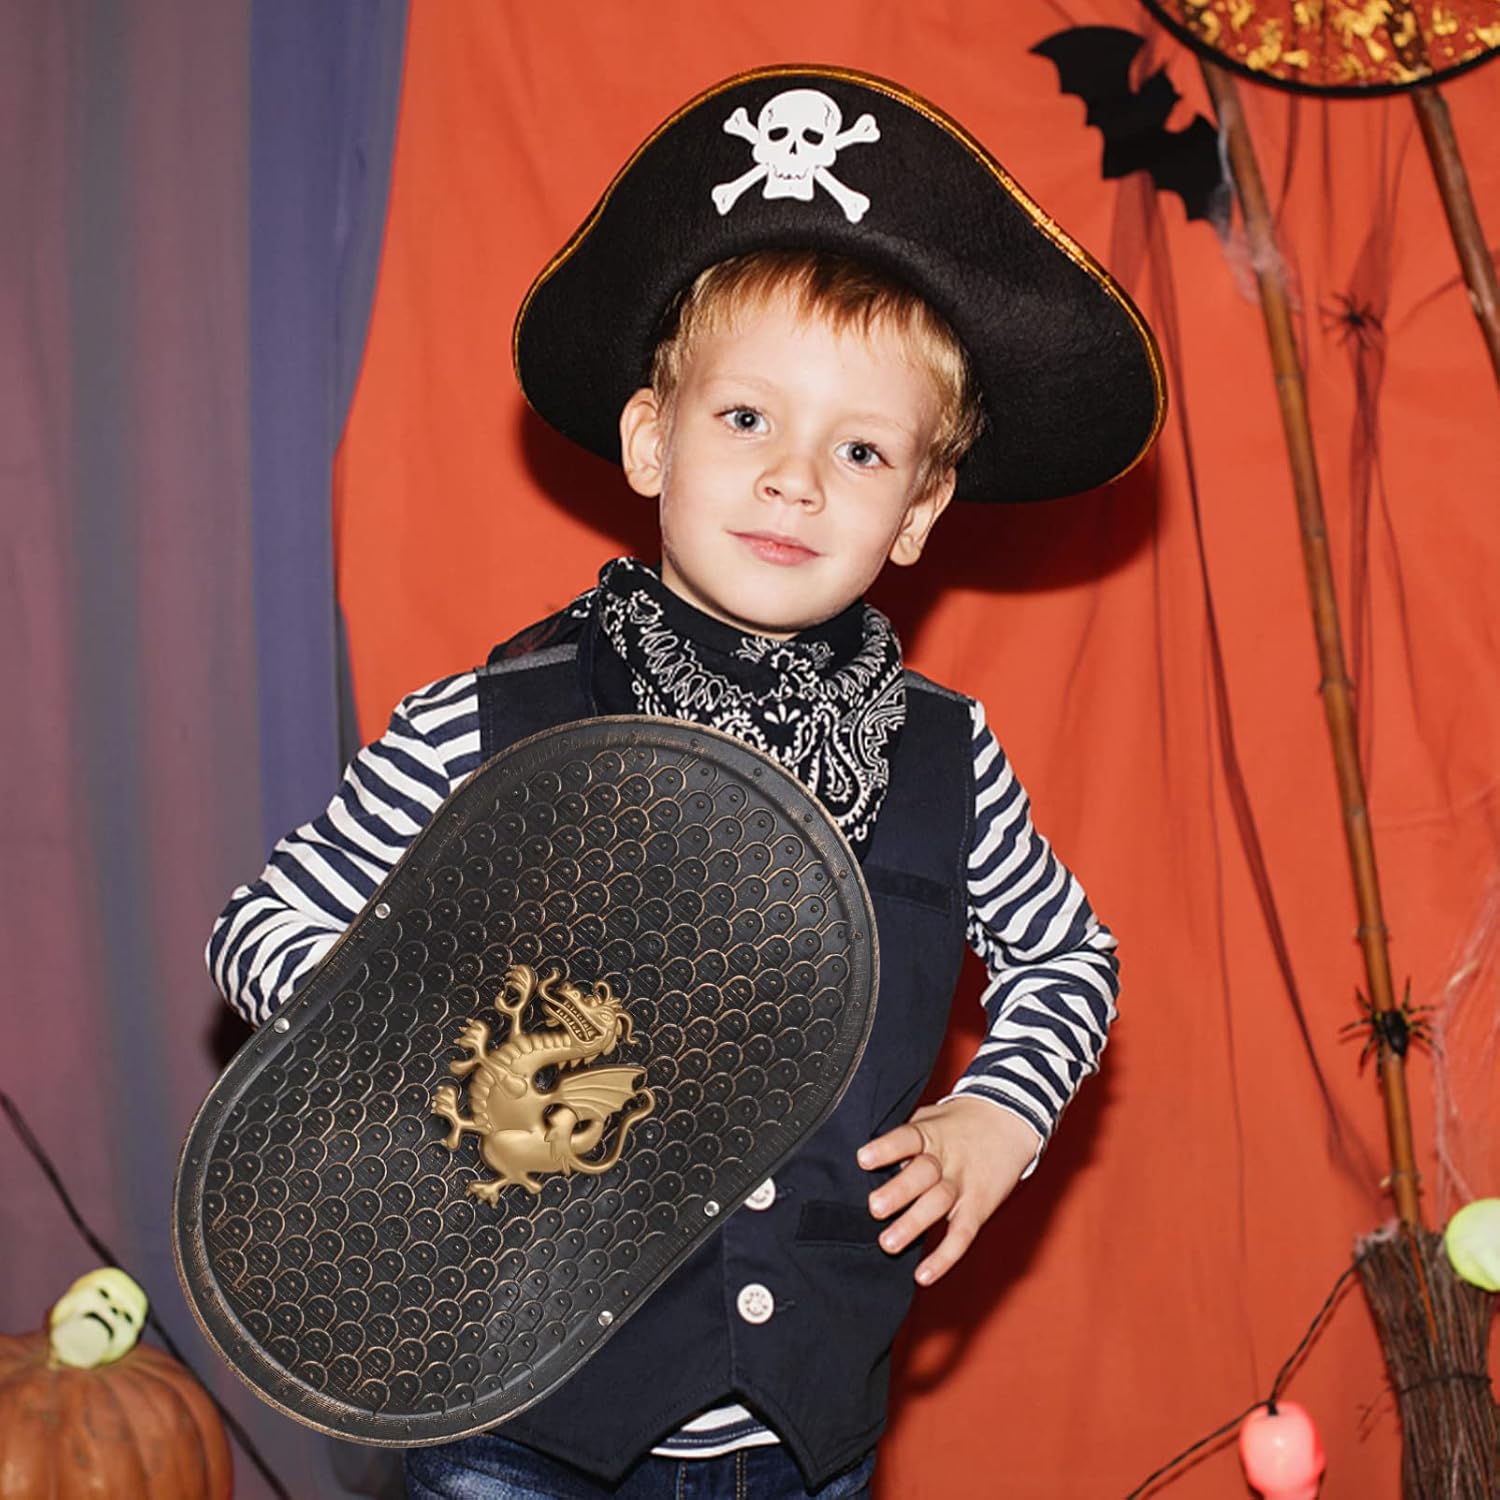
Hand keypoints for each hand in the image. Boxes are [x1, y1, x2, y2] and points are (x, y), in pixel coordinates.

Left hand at [857, 1096, 1041, 1285]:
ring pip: (939, 1204)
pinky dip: (944, 1258)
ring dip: (913, 1225)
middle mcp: (946, 1160)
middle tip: (874, 1208)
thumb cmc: (958, 1123)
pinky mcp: (978, 1208)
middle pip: (922, 1174)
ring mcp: (963, 1185)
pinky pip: (961, 1236)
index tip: (863, 1159)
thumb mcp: (929, 1119)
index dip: (886, 1149)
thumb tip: (864, 1159)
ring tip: (888, 1244)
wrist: (1009, 1121)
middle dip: (898, 1192)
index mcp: (930, 1134)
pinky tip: (923, 1275)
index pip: (906, 1138)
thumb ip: (903, 1138)